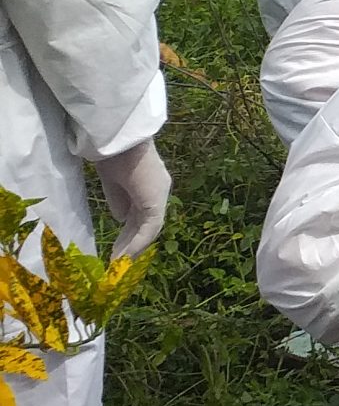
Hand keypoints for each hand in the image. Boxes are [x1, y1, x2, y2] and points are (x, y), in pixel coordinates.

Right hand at [92, 141, 171, 257]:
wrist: (117, 140)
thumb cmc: (112, 153)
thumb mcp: (113, 181)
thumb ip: (118, 199)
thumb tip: (120, 219)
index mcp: (148, 185)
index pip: (141, 214)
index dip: (130, 232)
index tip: (118, 247)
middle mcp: (158, 191)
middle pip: (145, 224)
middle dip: (130, 244)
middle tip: (118, 262)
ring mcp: (159, 196)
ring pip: (149, 229)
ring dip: (132, 247)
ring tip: (119, 264)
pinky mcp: (155, 200)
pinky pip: (149, 227)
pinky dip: (138, 242)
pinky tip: (125, 256)